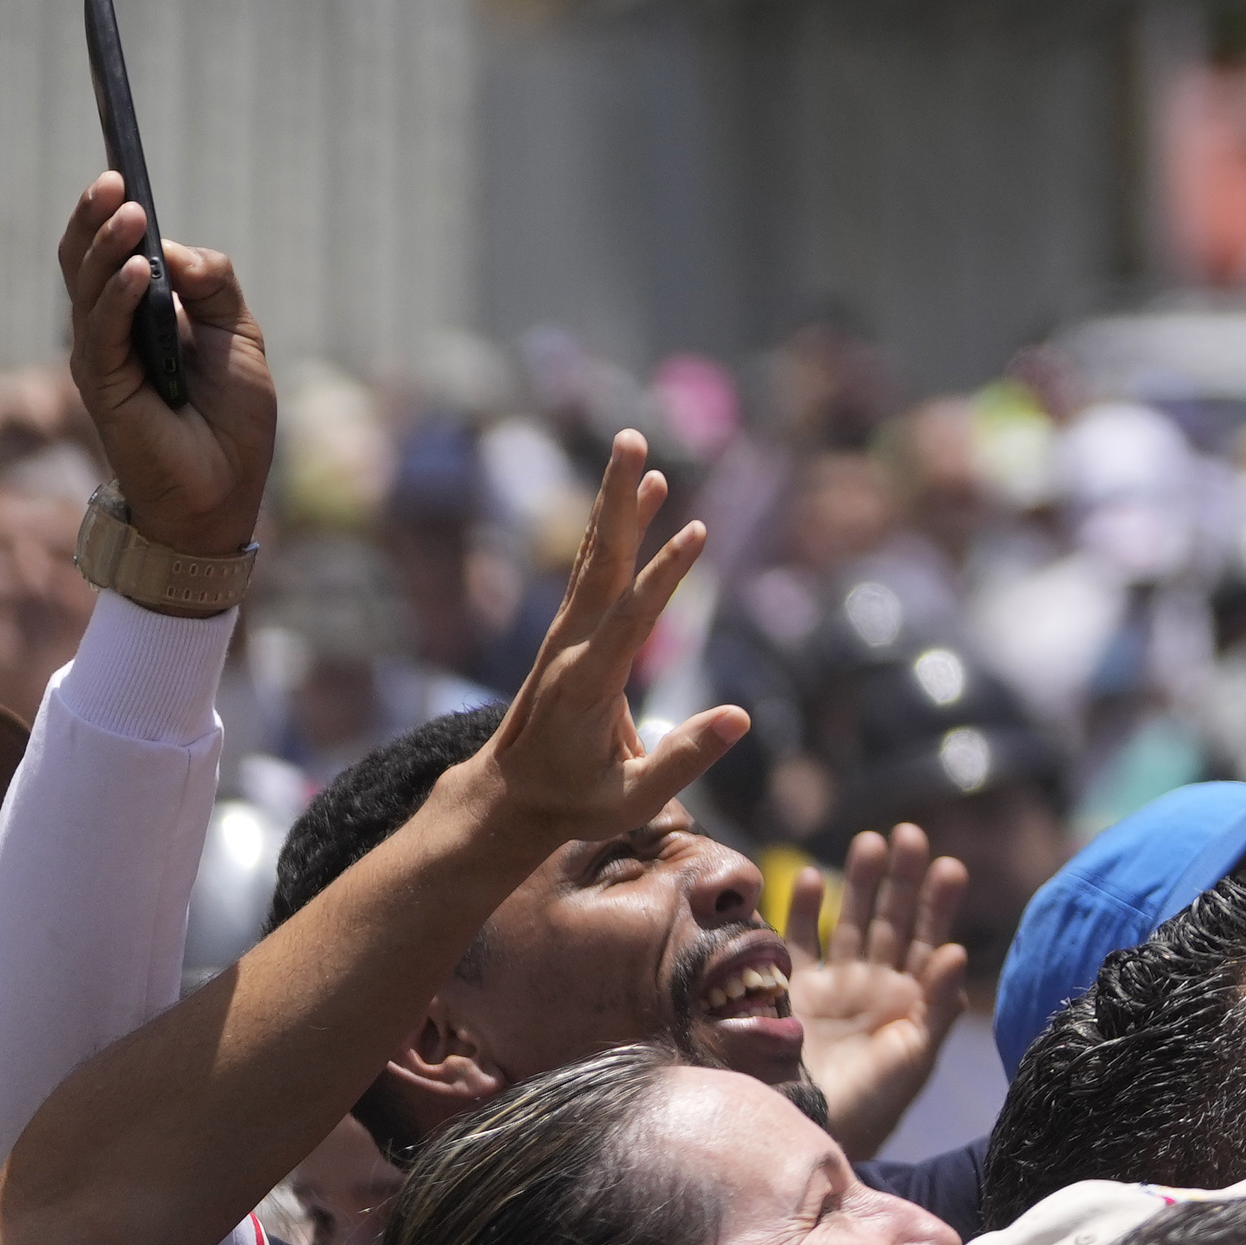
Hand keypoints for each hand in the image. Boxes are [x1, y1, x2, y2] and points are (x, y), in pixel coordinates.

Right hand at [59, 168, 279, 561]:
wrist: (228, 490)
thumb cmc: (230, 417)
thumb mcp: (237, 336)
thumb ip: (211, 285)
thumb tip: (173, 247)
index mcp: (140, 316)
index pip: (110, 254)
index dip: (110, 214)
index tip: (120, 170)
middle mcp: (111, 334)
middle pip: (84, 264)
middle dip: (94, 218)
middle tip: (112, 178)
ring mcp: (102, 362)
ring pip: (88, 292)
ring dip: (107, 249)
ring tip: (129, 211)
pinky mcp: (105, 392)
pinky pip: (104, 336)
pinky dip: (120, 299)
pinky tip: (139, 273)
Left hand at [444, 434, 747, 858]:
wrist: (504, 799)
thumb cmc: (572, 802)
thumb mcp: (628, 800)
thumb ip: (683, 758)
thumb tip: (740, 716)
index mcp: (586, 685)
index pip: (631, 619)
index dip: (665, 576)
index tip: (697, 531)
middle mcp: (570, 647)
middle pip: (599, 562)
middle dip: (618, 502)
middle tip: (631, 442)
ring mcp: (565, 634)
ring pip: (593, 556)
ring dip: (614, 501)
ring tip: (634, 449)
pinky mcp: (570, 631)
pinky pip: (593, 567)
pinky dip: (613, 527)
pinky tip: (641, 495)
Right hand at [793, 821, 973, 1157]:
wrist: (814, 1133)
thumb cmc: (875, 1103)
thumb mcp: (914, 1056)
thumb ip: (937, 1006)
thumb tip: (957, 951)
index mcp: (910, 996)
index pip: (929, 936)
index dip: (938, 902)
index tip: (949, 866)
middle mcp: (873, 982)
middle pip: (890, 918)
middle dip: (900, 878)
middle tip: (909, 835)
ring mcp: (832, 984)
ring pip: (849, 920)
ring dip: (859, 883)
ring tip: (869, 843)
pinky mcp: (790, 992)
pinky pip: (796, 942)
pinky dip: (801, 910)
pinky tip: (809, 877)